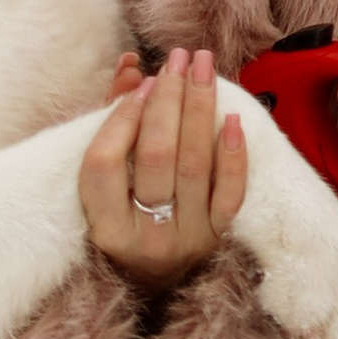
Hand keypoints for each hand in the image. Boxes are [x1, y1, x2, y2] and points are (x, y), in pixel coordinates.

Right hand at [80, 45, 246, 289]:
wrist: (158, 280)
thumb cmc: (125, 217)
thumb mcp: (107, 182)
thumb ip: (112, 121)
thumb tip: (131, 67)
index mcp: (106, 228)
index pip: (104, 165)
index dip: (121, 119)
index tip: (141, 83)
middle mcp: (146, 238)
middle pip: (156, 157)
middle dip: (168, 100)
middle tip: (177, 58)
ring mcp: (187, 240)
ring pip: (194, 167)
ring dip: (199, 109)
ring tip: (203, 67)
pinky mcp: (219, 238)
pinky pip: (230, 194)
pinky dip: (233, 156)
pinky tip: (233, 118)